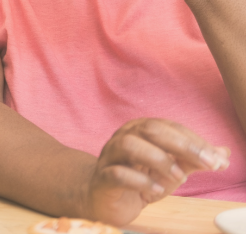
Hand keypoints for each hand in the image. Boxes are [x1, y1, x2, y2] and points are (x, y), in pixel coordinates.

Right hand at [82, 118, 228, 225]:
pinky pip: (117, 174)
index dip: (195, 141)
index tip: (217, 159)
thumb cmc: (139, 179)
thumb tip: (224, 154)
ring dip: (159, 159)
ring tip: (179, 177)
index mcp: (141, 130)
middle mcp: (123, 137)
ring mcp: (110, 156)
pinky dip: (140, 181)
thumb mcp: (171, 170)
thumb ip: (193, 161)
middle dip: (182, 145)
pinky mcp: (102, 178)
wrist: (106, 198)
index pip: (170, 127)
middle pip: (150, 129)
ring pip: (129, 145)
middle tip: (207, 163)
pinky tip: (157, 190)